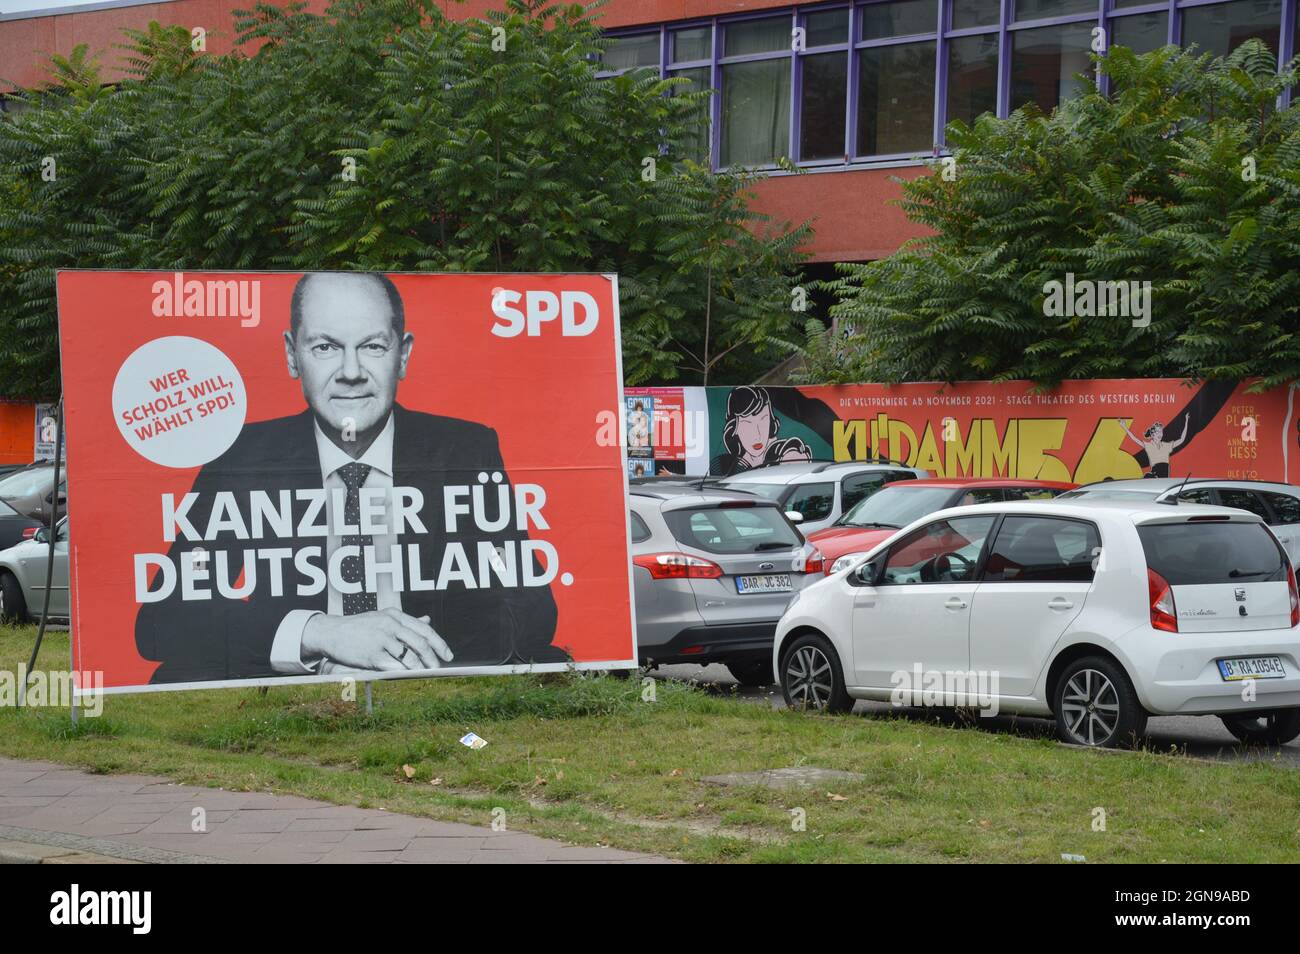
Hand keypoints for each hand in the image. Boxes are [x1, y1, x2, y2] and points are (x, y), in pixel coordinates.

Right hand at [301, 608, 453, 671]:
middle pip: (420, 643)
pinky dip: (405, 672)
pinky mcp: (372, 654)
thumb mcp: (383, 617)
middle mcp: (390, 625)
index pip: (424, 630)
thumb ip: (405, 621)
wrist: (331, 632)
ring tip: (427, 674)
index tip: (448, 655)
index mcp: (395, 615)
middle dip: (433, 658)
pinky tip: (411, 677)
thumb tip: (428, 620)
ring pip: (410, 656)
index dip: (439, 643)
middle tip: (440, 668)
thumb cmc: (359, 626)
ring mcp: (381, 639)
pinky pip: (394, 666)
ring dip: (421, 667)